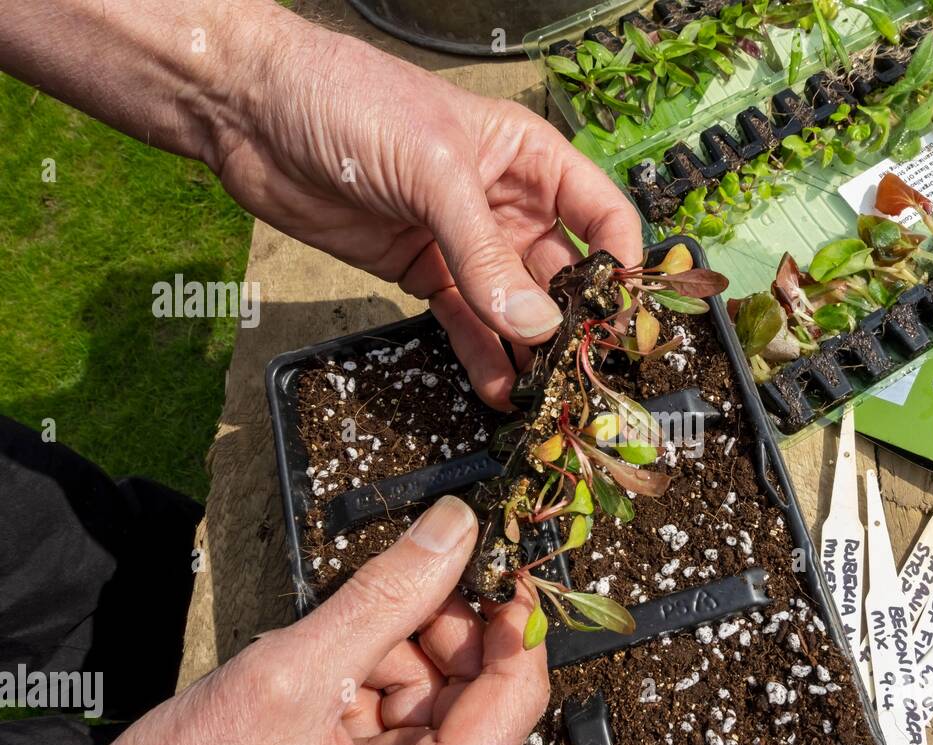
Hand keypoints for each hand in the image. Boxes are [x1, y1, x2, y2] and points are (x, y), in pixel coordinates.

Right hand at [0, 496, 548, 744]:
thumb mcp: (285, 679)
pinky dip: (367, 681)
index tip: (499, 560)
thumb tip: (452, 532)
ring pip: (432, 704)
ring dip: (394, 653)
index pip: (511, 700)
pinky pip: (393, 725)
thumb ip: (382, 598)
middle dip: (439, 632)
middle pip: (474, 699)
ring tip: (332, 644)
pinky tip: (323, 672)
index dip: (512, 619)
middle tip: (404, 583)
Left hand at [212, 17, 642, 408]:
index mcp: (529, 159)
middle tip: (584, 373)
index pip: (600, 214)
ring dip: (532, 350)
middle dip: (575, 321)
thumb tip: (538, 326)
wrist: (254, 114)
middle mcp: (506, 203)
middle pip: (563, 271)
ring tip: (544, 396)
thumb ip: (485, 254)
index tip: (622, 318)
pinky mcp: (422, 274)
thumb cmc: (353, 105)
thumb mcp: (433, 174)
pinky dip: (484, 357)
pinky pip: (466, 322)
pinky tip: (500, 390)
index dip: (620, 264)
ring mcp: (464, 243)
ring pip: (515, 306)